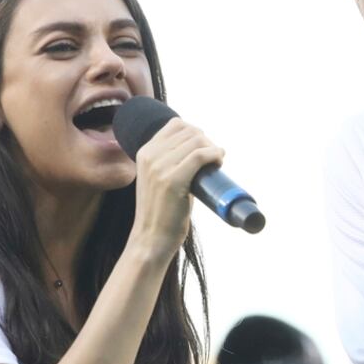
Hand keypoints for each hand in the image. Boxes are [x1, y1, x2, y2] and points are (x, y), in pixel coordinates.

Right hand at [130, 118, 223, 254]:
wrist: (151, 239)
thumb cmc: (161, 211)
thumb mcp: (158, 178)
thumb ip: (170, 161)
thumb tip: (200, 147)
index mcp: (144, 152)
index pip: (176, 124)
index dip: (196, 133)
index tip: (204, 148)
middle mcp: (150, 156)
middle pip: (189, 131)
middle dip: (207, 141)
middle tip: (213, 158)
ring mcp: (159, 168)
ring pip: (197, 141)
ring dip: (213, 149)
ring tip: (216, 163)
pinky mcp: (172, 181)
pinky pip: (200, 156)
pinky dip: (214, 155)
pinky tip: (218, 163)